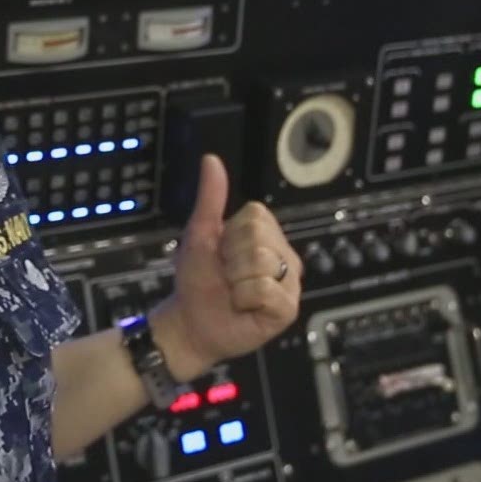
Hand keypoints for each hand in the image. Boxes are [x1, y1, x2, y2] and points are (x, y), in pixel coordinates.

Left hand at [150, 154, 301, 380]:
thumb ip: (210, 197)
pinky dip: (246, 300)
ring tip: (235, 292)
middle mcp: (283, 255)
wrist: (191, 322)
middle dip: (231, 261)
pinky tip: (244, 307)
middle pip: (259, 240)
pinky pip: (268, 292)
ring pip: (264, 265)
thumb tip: (211, 159)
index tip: (222, 253)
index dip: (229, 236)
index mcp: (266, 233)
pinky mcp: (288, 308)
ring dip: (236, 282)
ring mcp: (289, 282)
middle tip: (227, 275)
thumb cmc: (198, 278)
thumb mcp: (199, 233)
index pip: (255, 216)